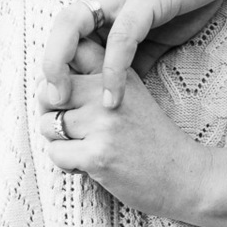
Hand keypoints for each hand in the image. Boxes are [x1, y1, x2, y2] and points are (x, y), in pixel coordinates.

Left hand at [37, 68, 210, 221]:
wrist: (184, 176)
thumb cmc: (149, 138)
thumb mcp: (129, 94)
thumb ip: (94, 81)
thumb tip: (41, 82)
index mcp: (116, 72)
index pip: (70, 51)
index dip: (57, 73)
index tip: (67, 94)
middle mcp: (108, 91)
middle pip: (46, 91)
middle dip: (51, 113)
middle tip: (76, 130)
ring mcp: (103, 123)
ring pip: (46, 125)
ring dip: (60, 142)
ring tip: (87, 148)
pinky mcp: (98, 154)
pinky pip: (55, 153)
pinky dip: (66, 164)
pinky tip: (90, 166)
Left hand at [42, 0, 226, 109]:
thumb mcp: (158, 26)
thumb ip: (137, 55)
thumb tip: (121, 91)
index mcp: (104, 0)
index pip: (66, 35)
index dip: (56, 67)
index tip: (56, 104)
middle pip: (58, 27)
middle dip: (47, 66)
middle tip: (49, 104)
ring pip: (74, 25)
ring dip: (63, 65)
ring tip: (64, 102)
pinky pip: (122, 34)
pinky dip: (113, 67)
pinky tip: (112, 96)